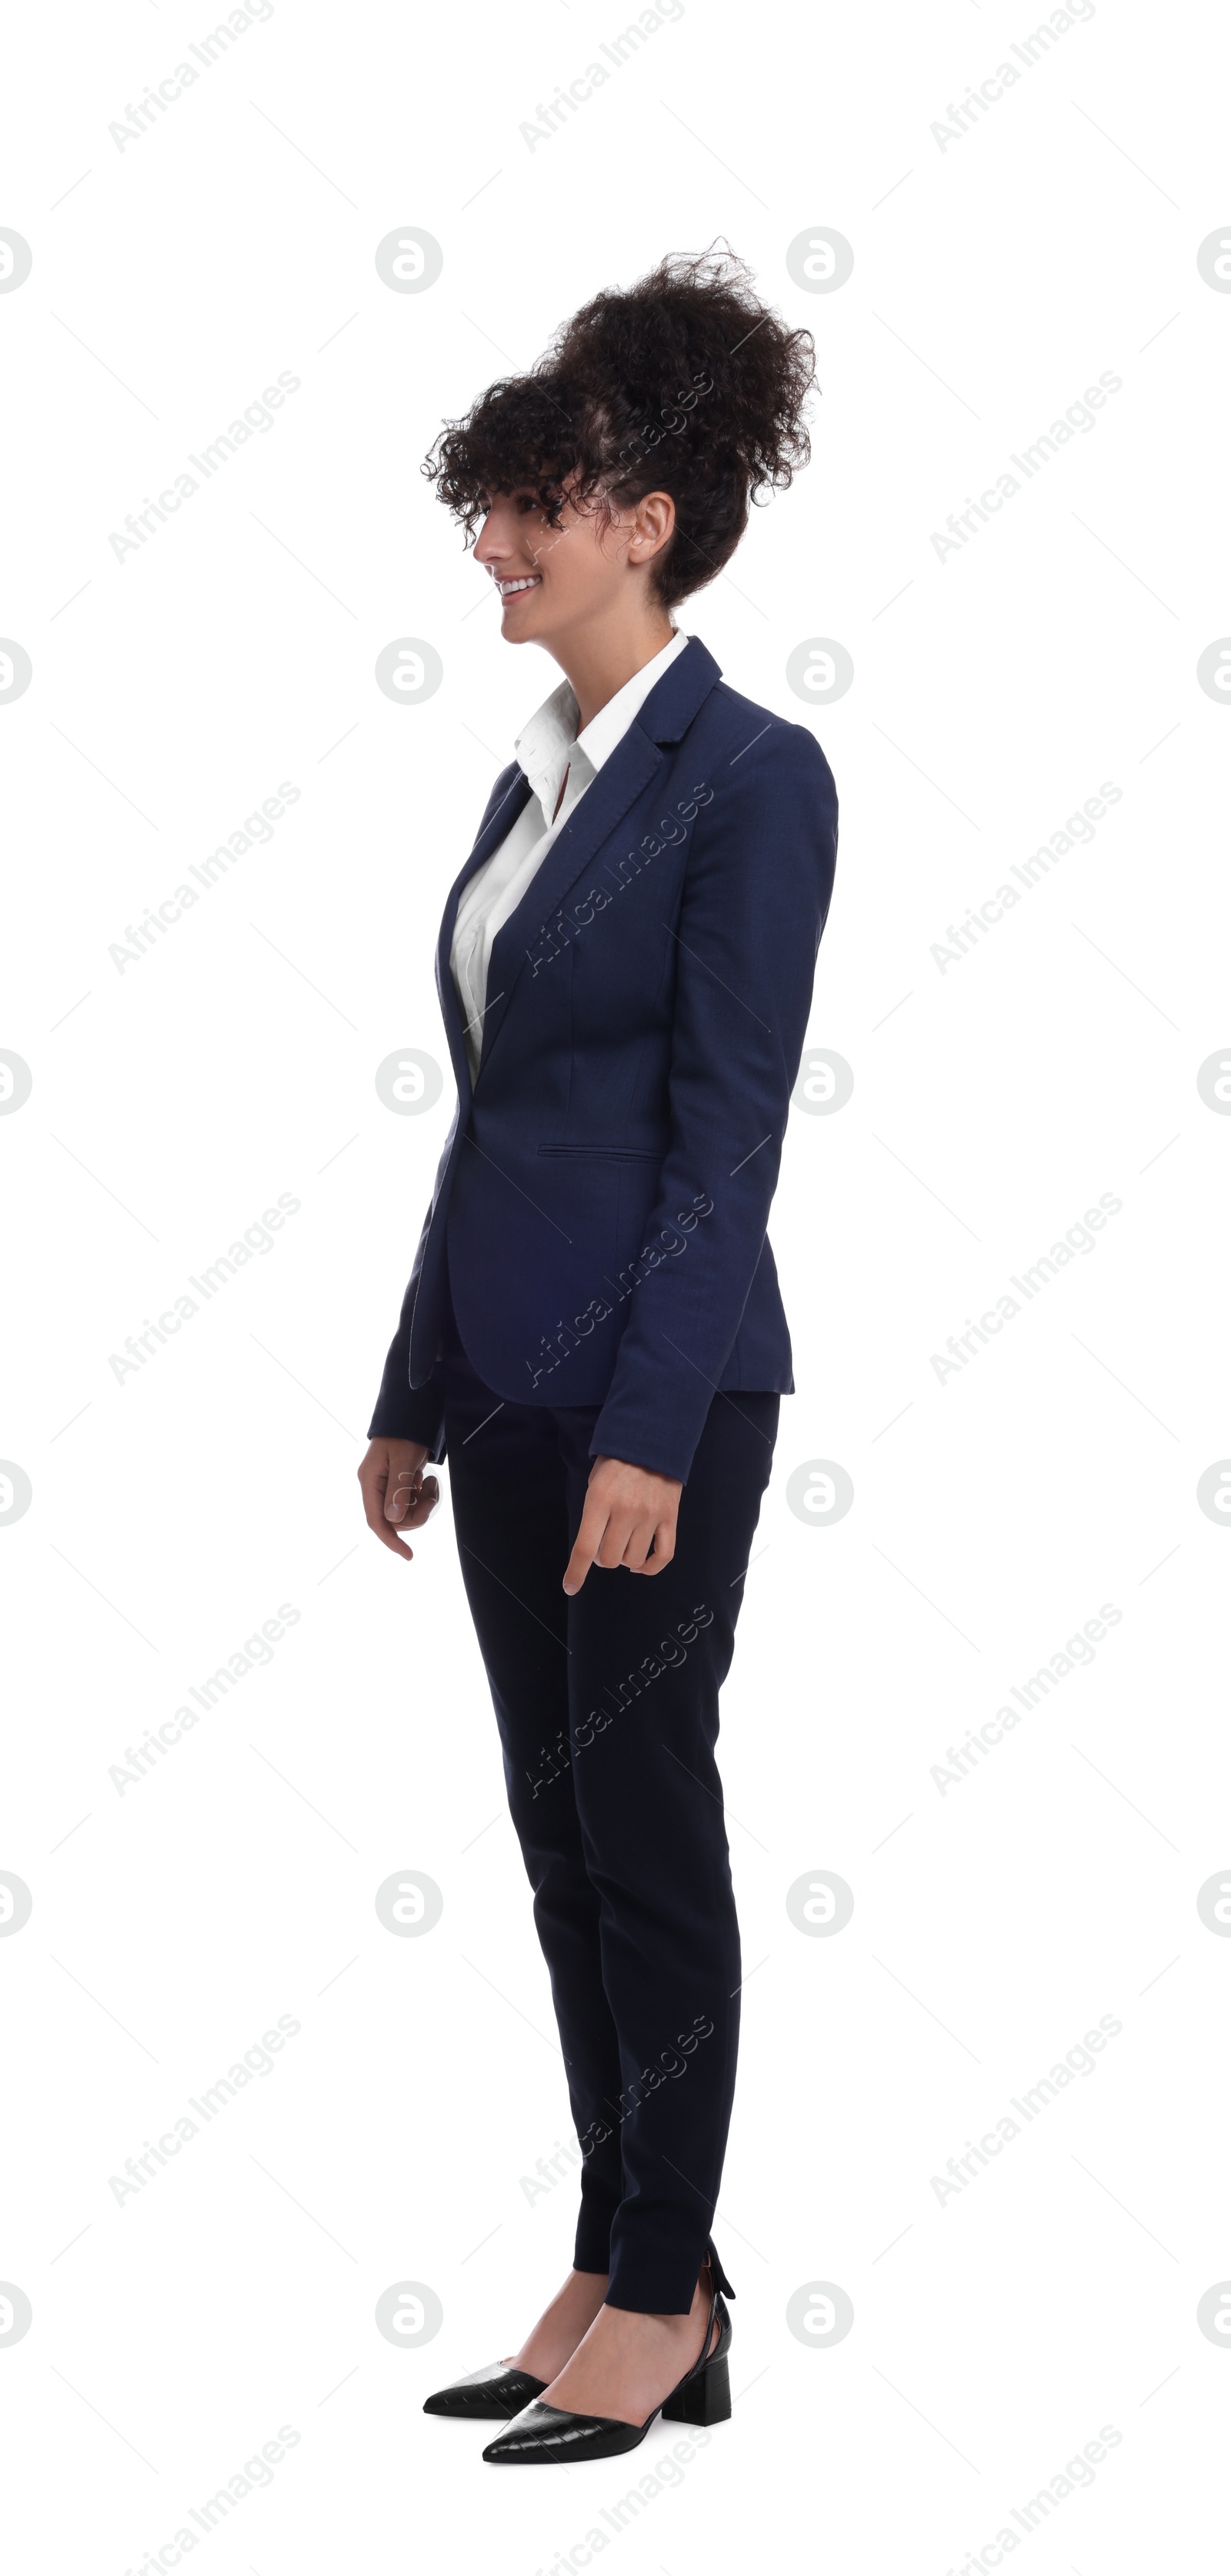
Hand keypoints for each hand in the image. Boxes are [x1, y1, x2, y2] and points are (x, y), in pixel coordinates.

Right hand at [358, 1438, 438, 1559]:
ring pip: (405, 1512)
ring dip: (422, 1503)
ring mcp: (386, 1486)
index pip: (376, 1520)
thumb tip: (393, 1520)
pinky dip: (423, 1495)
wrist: (411, 1415)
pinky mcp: (399, 1484)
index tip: (408, 1555)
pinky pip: (411, 1501)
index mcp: (370, 1481)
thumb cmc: (404, 1434)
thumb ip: (398, 1488)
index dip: (391, 1540)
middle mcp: (375, 1486)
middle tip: (432, 1493)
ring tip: (432, 1482)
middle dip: (416, 1513)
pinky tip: (429, 1480)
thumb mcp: (404, 1460)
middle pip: (394, 1519)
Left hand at [563, 1455, 681, 1594]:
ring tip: (622, 1543)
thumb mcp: (595, 1481)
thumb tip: (592, 1549)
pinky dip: (650, 1567)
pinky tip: (641, 1565)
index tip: (570, 1587)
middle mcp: (625, 1511)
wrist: (654, 1438)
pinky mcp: (670, 1518)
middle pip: (609, 1559)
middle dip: (601, 1557)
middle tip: (602, 1544)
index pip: (585, 1547)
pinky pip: (663, 1556)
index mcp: (600, 1499)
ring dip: (624, 1558)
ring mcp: (650, 1516)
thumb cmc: (617, 1460)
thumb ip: (593, 1513)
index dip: (576, 1572)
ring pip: (633, 1560)